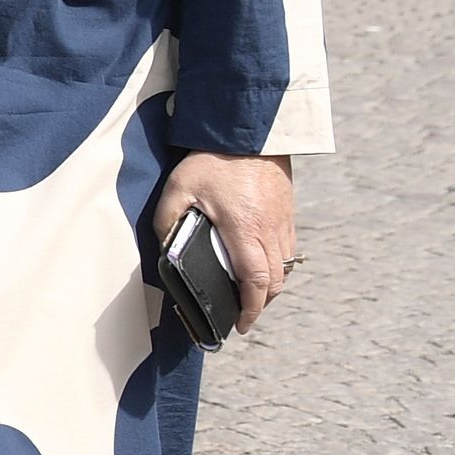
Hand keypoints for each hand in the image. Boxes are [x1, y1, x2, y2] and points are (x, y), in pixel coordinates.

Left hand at [151, 151, 296, 335]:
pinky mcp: (288, 211)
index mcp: (244, 229)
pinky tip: (261, 265)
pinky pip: (288, 248)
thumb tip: (165, 249)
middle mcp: (270, 229)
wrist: (249, 129)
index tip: (243, 325)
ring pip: (285, 266)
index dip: (251, 309)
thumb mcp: (178, 188)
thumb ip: (168, 221)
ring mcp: (283, 220)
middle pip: (275, 281)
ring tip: (250, 294)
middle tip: (243, 315)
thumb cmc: (212, 159)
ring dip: (270, 286)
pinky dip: (277, 265)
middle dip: (261, 304)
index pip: (255, 281)